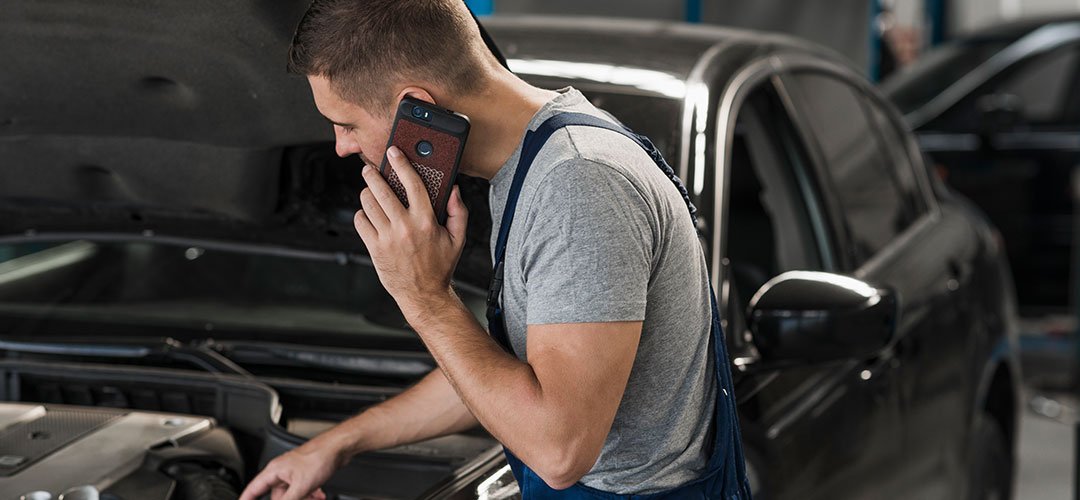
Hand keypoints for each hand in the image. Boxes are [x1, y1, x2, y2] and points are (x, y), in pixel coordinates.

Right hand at [238, 438, 342, 499]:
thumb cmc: (319, 457)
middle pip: (276, 495)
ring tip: (314, 499)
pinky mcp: (305, 474)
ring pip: (291, 494)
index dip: (246, 499)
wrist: (338, 448)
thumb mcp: (300, 487)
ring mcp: (294, 472)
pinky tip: (318, 496)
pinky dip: (309, 496)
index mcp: (274, 471)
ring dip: (302, 499)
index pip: (253, 489)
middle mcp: (282, 471)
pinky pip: (302, 490)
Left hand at [355, 146, 468, 311]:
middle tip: (371, 169)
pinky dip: (362, 215)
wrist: (423, 295)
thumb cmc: (440, 266)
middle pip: (381, 190)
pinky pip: (360, 221)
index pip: (413, 184)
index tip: (394, 152)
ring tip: (371, 193)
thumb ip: (459, 211)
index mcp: (426, 222)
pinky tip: (370, 216)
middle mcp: (405, 228)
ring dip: (367, 194)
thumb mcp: (457, 238)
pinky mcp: (374, 248)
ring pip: (367, 203)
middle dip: (373, 174)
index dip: (402, 164)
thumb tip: (453, 189)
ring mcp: (387, 238)